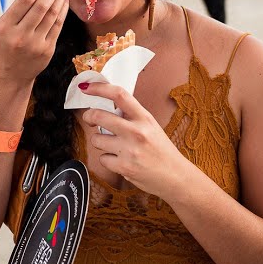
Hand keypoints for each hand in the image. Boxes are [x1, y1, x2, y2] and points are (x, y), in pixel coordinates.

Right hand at [0, 0, 69, 83]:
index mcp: (6, 26)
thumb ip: (20, 4)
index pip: (25, 0)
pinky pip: (58, 26)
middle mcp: (20, 35)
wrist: (11, 73)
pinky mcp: (47, 50)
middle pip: (41, 6)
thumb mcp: (6, 23)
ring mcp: (35, 44)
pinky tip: (64, 2)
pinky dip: (63, 11)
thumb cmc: (8, 43)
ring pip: (52, 15)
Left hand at [78, 81, 189, 197]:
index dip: (99, 88)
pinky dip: (107, 160)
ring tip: (113, 146)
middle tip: (90, 119)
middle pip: (99, 115)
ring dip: (100, 142)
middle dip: (89, 116)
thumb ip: (132, 116)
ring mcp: (129, 150)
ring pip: (96, 139)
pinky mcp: (124, 167)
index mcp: (144, 118)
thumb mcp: (151, 126)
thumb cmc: (162, 151)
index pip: (119, 95)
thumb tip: (107, 106)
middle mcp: (136, 132)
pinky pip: (102, 159)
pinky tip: (119, 160)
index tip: (87, 87)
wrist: (175, 176)